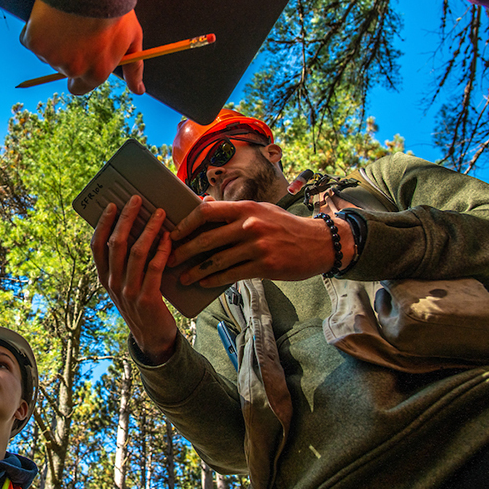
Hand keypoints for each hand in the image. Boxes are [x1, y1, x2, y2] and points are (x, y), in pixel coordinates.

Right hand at [21, 0, 144, 95]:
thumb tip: (139, 91)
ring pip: (46, 52)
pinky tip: (50, 13)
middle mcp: (73, 69)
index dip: (77, 73)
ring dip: (52, 38)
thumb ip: (134, 68)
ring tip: (66, 16)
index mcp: (96, 73)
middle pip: (62, 67)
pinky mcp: (33, 42)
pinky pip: (30, 38)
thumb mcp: (132, 39)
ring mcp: (51, 57)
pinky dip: (36, 28)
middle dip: (66, 51)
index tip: (78, 58)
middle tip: (75, 27)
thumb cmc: (116, 9)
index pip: (79, 87)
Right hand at [91, 195, 177, 363]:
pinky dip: (162, 249)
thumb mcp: (126, 284)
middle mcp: (113, 283)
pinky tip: (168, 238)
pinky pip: (154, 267)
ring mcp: (129, 291)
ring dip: (148, 229)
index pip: (96, 245)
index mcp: (104, 277)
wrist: (153, 338)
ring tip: (159, 213)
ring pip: (136, 251)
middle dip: (127, 218)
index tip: (112, 205)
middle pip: (116, 243)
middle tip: (137, 199)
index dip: (103, 223)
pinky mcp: (147, 298)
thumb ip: (127, 261)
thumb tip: (137, 229)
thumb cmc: (142, 304)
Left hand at [167, 200, 355, 286]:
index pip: (206, 212)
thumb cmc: (284, 226)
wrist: (319, 243)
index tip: (173, 234)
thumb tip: (203, 206)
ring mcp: (258, 246)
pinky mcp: (265, 266)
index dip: (186, 224)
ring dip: (195, 271)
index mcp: (245, 207)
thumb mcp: (260, 210)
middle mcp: (250, 225)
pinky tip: (203, 283)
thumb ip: (234, 211)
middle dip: (184, 251)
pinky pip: (232, 274)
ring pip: (217, 260)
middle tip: (169, 259)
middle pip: (207, 239)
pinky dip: (214, 280)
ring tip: (182, 277)